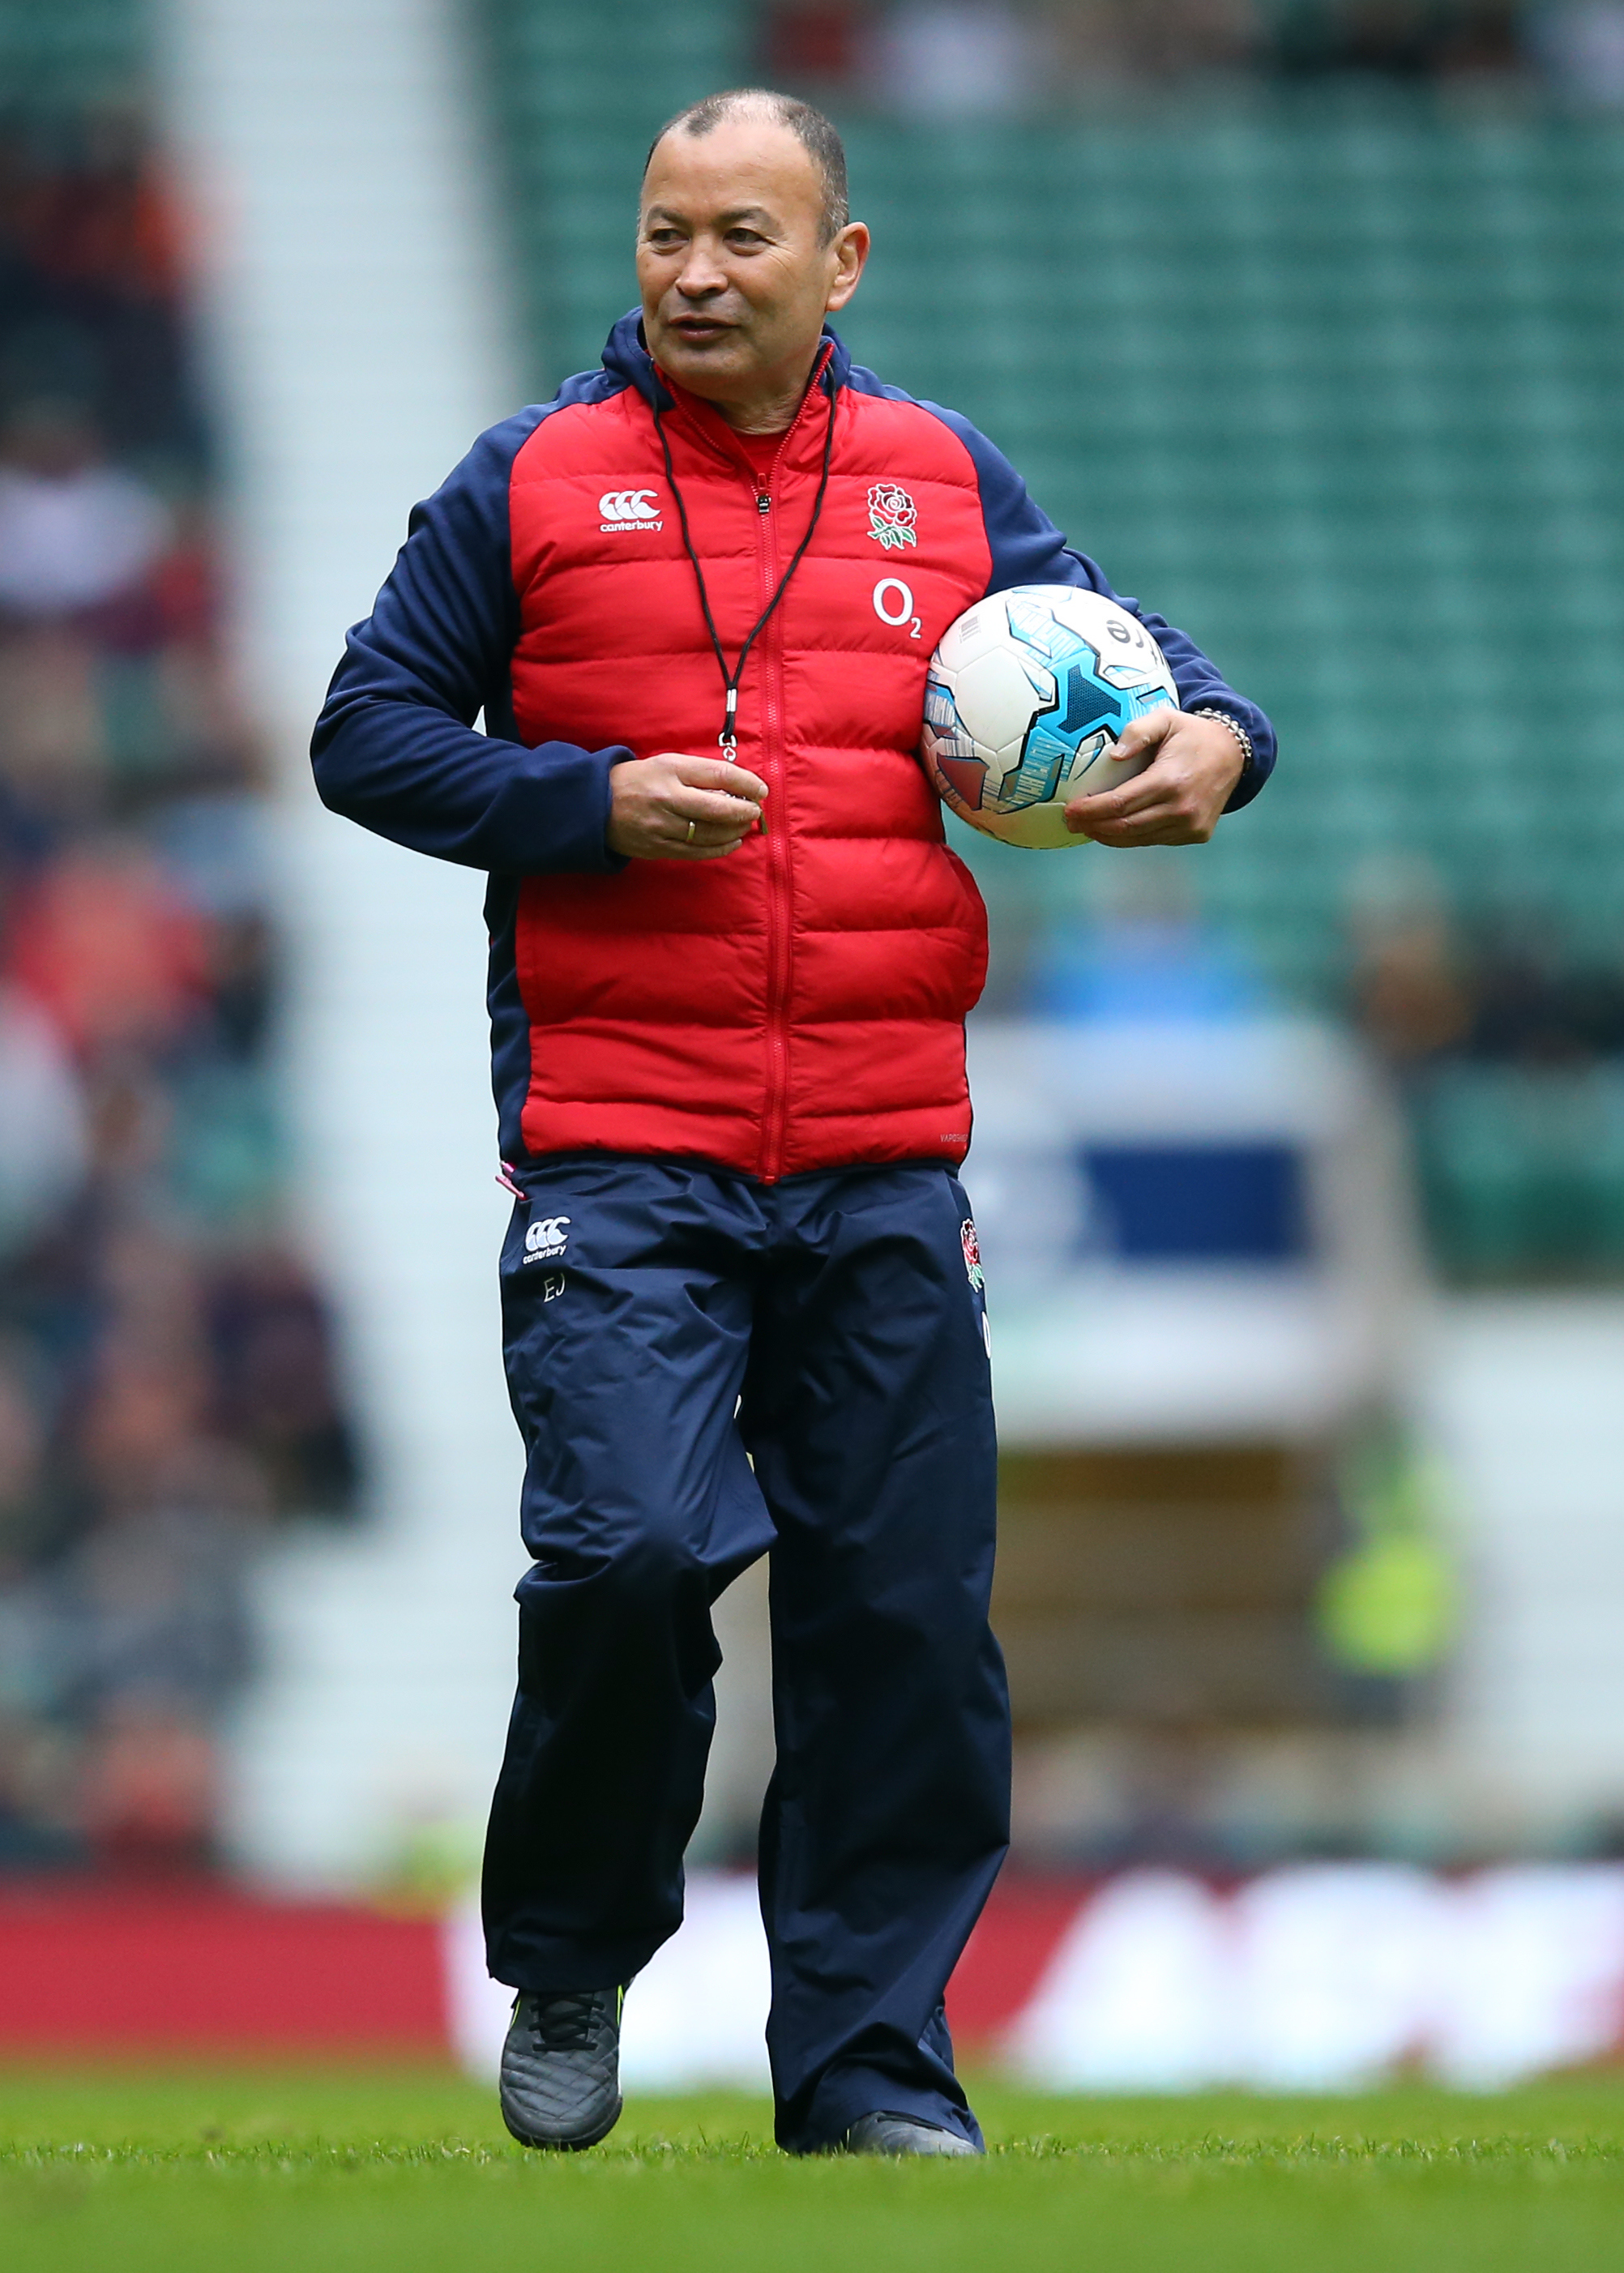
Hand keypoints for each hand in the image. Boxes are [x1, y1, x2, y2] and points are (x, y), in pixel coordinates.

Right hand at [607, 753, 766, 860]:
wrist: (595, 804)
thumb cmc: (638, 780)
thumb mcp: (667, 764)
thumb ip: (699, 774)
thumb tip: (737, 788)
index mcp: (670, 769)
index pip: (718, 774)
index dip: (746, 783)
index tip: (760, 789)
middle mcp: (666, 797)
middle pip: (717, 808)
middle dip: (743, 810)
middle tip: (755, 811)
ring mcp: (661, 825)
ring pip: (709, 833)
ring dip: (734, 831)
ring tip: (744, 825)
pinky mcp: (658, 848)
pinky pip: (696, 852)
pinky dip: (719, 849)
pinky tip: (732, 843)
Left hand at [1064, 711, 1246, 847]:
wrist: (1234, 754)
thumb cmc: (1192, 734)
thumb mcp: (1166, 718)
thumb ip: (1138, 731)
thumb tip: (1114, 756)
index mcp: (1170, 781)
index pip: (1119, 804)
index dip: (1091, 810)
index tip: (1070, 810)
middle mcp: (1182, 809)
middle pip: (1125, 827)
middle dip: (1093, 826)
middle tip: (1070, 822)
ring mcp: (1190, 825)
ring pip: (1138, 839)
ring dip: (1109, 835)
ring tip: (1087, 827)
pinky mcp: (1196, 834)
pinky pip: (1155, 840)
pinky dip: (1132, 836)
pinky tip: (1114, 828)